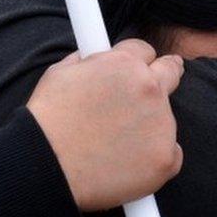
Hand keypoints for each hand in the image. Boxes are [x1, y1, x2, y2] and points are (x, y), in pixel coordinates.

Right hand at [27, 39, 183, 211]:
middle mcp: (150, 89)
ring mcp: (162, 124)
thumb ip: (87, 61)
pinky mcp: (166, 158)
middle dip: (164, 76)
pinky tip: (127, 164)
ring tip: (114, 143)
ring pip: (166, 119)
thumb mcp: (60, 72)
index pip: (146, 51)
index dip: (136, 61)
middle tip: (149, 93)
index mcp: (125, 64)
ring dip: (149, 125)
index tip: (136, 71)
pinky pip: (171, 154)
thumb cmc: (47, 121)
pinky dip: (153, 158)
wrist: (44, 166)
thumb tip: (93, 57)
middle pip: (171, 72)